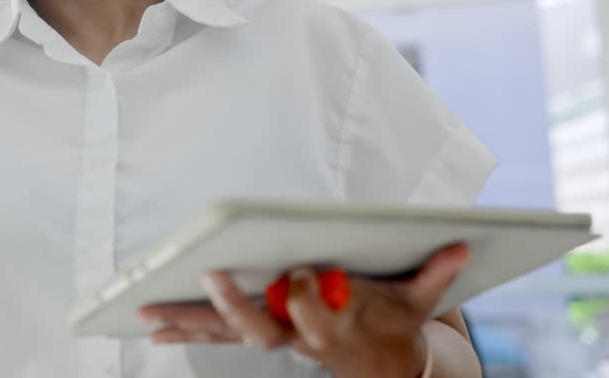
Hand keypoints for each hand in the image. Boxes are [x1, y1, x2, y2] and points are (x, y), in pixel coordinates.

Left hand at [137, 243, 470, 377]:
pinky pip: (216, 337)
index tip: (302, 269)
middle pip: (263, 329)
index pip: (319, 309)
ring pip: (227, 335)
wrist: (387, 369)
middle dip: (236, 305)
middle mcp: (302, 337)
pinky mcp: (261, 337)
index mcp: (338, 324)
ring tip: (147, 312)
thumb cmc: (397, 322)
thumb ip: (437, 274)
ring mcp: (278, 340)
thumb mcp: (422, 302)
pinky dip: (185, 331)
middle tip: (209, 275)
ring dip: (188, 323)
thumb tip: (461, 243)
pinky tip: (152, 326)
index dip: (309, 293)